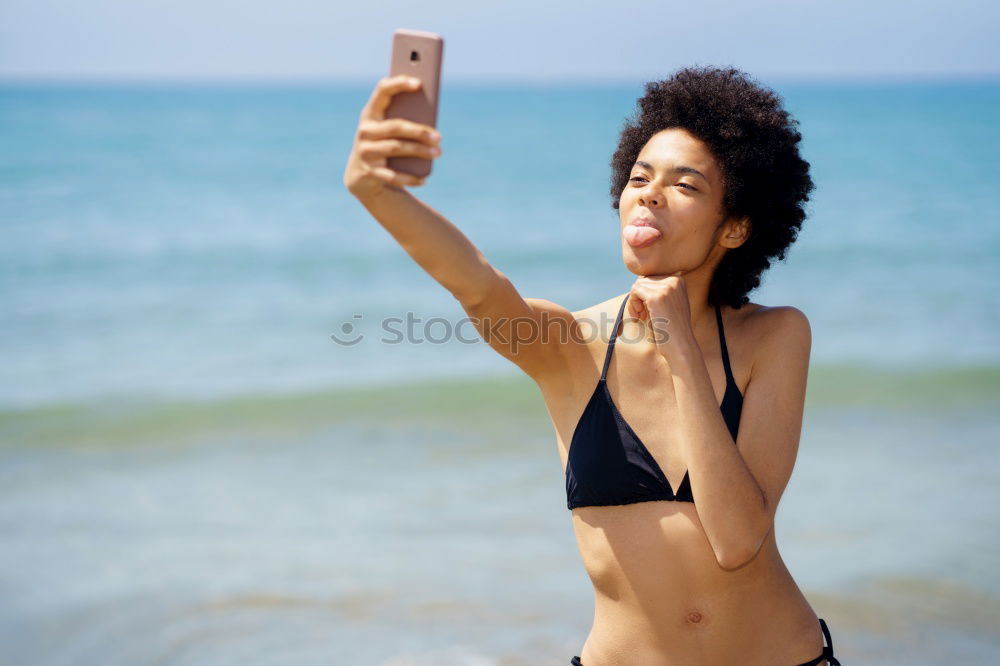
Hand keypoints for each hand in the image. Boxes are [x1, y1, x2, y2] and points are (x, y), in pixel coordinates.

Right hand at [343, 75, 442, 199]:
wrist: (360, 175)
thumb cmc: (383, 144)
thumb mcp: (388, 130)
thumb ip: (404, 119)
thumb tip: (431, 122)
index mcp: (370, 114)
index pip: (382, 91)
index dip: (398, 84)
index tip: (419, 83)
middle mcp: (365, 131)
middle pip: (395, 126)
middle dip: (418, 131)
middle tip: (438, 137)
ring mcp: (365, 152)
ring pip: (396, 148)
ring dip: (419, 151)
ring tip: (437, 152)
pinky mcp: (370, 172)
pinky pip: (393, 175)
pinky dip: (410, 178)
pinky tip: (424, 179)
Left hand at [628, 273, 692, 357]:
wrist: (680, 345)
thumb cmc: (672, 328)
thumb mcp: (669, 303)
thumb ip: (659, 290)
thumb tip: (638, 280)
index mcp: (678, 279)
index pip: (651, 277)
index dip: (644, 294)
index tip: (645, 310)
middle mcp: (674, 280)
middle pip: (643, 280)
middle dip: (638, 298)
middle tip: (641, 315)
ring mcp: (666, 288)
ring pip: (637, 285)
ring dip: (634, 302)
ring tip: (640, 317)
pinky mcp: (656, 297)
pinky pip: (634, 291)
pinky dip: (633, 304)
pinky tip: (639, 317)